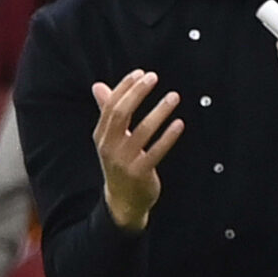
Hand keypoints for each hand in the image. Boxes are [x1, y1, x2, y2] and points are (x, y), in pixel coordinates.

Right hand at [91, 69, 182, 230]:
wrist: (122, 202)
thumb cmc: (119, 164)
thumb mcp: (109, 139)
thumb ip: (107, 112)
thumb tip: (98, 86)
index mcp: (102, 135)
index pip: (111, 106)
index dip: (125, 87)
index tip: (141, 73)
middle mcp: (110, 147)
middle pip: (122, 114)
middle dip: (138, 93)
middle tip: (154, 78)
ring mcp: (124, 161)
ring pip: (143, 131)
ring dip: (159, 111)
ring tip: (174, 96)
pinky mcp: (140, 173)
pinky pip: (156, 151)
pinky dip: (168, 137)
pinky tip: (179, 123)